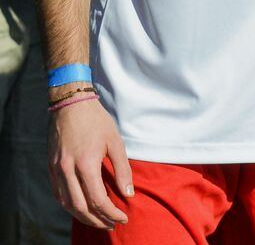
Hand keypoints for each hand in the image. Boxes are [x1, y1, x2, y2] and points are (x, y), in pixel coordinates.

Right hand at [49, 97, 131, 228]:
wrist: (71, 104)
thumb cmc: (97, 121)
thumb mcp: (116, 143)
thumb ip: (122, 170)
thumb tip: (128, 194)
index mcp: (86, 164)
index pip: (98, 199)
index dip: (111, 212)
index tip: (123, 218)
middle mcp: (67, 170)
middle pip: (80, 207)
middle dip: (97, 220)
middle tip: (111, 225)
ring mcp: (56, 169)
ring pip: (66, 203)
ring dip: (82, 216)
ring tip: (98, 221)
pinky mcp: (50, 167)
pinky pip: (58, 194)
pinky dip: (69, 205)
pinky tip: (81, 208)